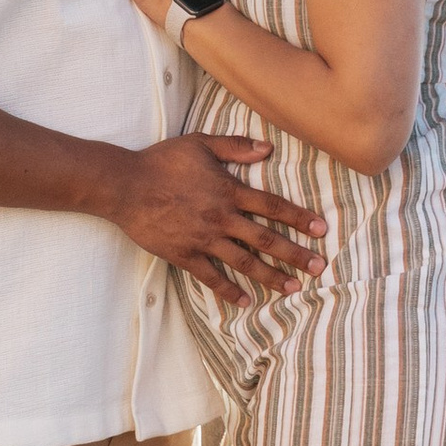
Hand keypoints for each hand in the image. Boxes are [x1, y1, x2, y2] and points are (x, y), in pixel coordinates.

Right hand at [108, 135, 324, 300]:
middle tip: (319, 268)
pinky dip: (229, 290)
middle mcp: (221, 218)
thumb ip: (235, 146)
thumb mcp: (200, 144)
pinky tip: (246, 301)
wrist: (124, 186)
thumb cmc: (161, 161)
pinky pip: (211, 277)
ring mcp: (203, 239)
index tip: (321, 230)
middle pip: (266, 239)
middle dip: (295, 254)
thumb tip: (269, 147)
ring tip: (292, 288)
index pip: (272, 206)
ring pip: (244, 262)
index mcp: (228, 191)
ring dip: (270, 276)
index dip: (299, 217)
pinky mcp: (184, 255)